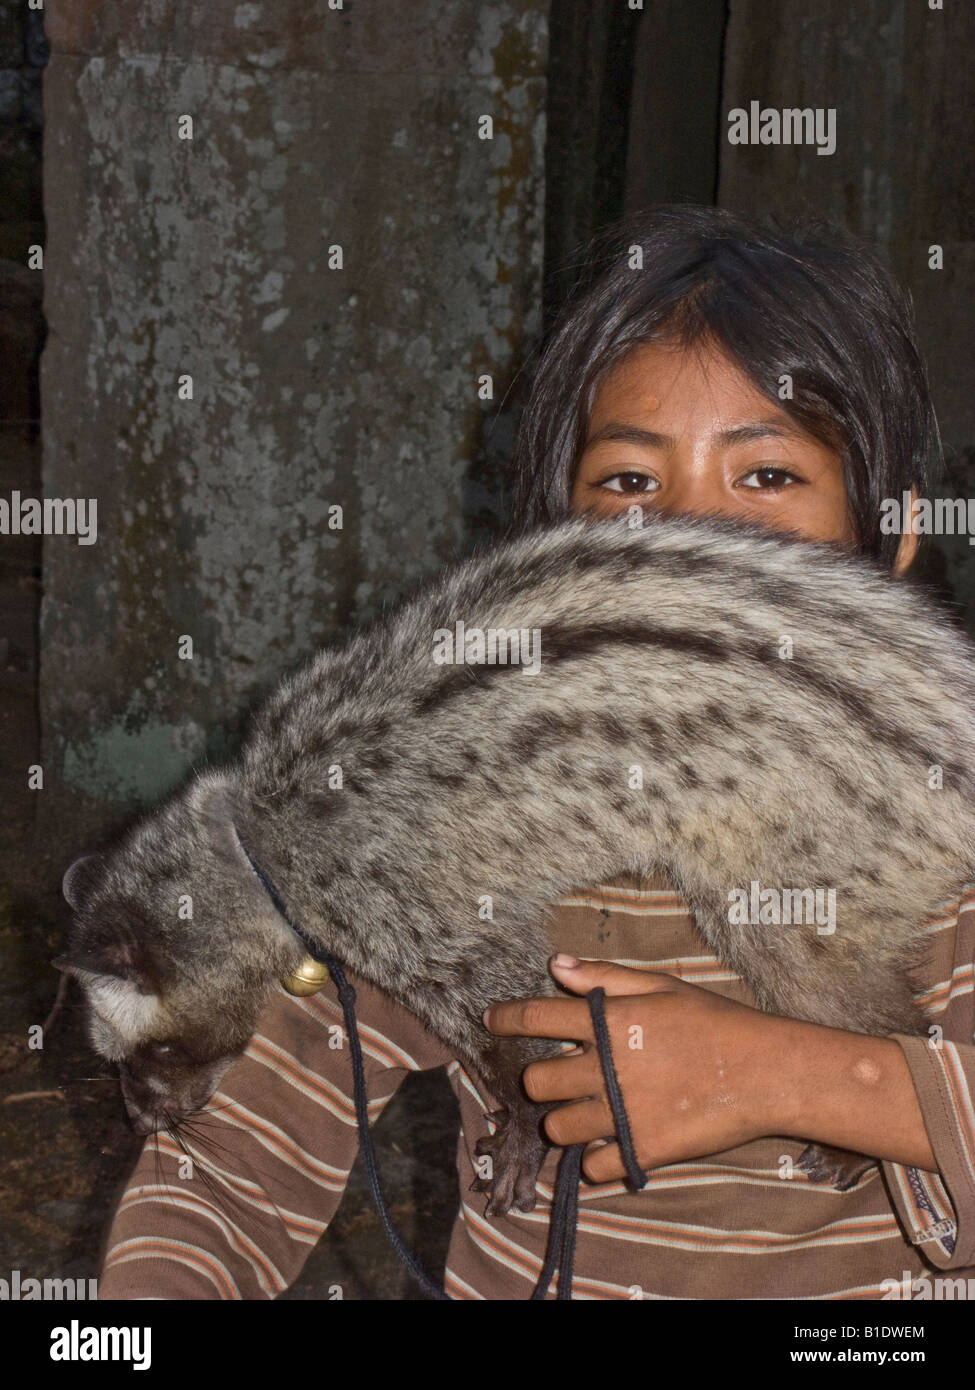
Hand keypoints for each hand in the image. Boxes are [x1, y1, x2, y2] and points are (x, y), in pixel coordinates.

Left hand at [483, 954, 784, 1182]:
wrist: (764, 1070)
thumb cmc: (713, 1021)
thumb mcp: (660, 986)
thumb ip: (604, 978)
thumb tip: (554, 965)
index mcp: (608, 1021)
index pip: (535, 1017)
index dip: (505, 1018)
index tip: (490, 1021)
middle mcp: (607, 1067)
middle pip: (537, 1081)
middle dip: (542, 1079)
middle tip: (564, 1077)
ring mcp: (622, 1113)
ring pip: (558, 1128)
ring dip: (565, 1121)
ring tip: (588, 1111)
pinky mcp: (642, 1149)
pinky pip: (594, 1167)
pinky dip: (597, 1159)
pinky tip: (611, 1144)